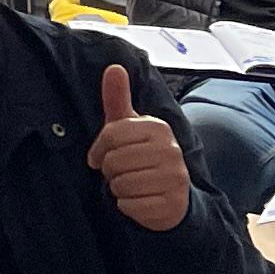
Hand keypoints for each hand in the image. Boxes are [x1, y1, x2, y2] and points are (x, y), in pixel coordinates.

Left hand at [89, 64, 187, 230]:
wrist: (171, 195)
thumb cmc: (142, 156)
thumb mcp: (128, 127)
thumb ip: (118, 98)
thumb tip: (114, 66)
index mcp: (159, 128)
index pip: (111, 134)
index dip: (99, 149)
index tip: (102, 155)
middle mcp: (171, 150)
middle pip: (113, 162)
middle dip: (110, 171)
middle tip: (122, 172)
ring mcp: (175, 179)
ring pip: (120, 185)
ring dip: (118, 189)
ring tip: (132, 184)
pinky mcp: (172, 205)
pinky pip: (129, 206)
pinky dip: (127, 206)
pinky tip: (140, 200)